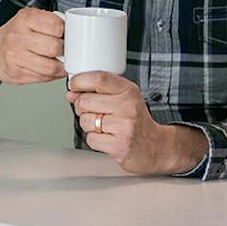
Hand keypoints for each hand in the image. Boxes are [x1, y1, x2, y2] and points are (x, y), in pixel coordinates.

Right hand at [0, 9, 65, 92]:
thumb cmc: (16, 35)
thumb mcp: (29, 19)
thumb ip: (50, 22)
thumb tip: (75, 35)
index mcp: (25, 18)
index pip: (57, 26)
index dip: (66, 32)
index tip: (65, 36)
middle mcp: (17, 36)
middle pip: (55, 47)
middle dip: (64, 51)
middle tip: (64, 51)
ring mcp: (15, 56)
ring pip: (51, 67)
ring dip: (60, 67)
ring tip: (59, 62)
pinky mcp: (16, 74)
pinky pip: (44, 78)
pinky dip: (51, 75)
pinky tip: (48, 69)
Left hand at [67, 73, 206, 174]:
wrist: (156, 147)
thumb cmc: (134, 120)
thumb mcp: (122, 97)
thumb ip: (97, 91)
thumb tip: (71, 93)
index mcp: (128, 91)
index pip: (98, 78)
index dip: (79, 81)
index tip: (74, 85)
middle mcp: (127, 107)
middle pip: (85, 101)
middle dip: (81, 107)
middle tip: (93, 111)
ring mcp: (124, 127)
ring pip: (85, 120)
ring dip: (88, 125)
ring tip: (103, 126)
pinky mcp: (119, 146)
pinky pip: (90, 139)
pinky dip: (94, 140)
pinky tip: (107, 138)